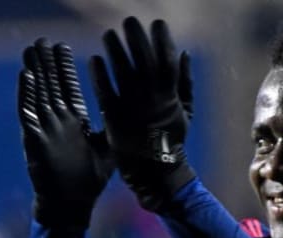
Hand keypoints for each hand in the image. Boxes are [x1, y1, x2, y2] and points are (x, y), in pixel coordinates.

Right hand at [18, 38, 113, 228]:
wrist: (73, 205)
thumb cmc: (91, 181)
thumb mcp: (108, 149)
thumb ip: (113, 128)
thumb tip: (132, 112)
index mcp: (75, 123)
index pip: (68, 89)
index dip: (65, 69)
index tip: (63, 47)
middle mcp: (58, 123)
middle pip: (51, 86)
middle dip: (48, 63)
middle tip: (43, 40)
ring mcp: (44, 130)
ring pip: (38, 94)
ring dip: (35, 71)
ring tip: (31, 49)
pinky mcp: (34, 139)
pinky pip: (28, 113)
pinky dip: (26, 94)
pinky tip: (26, 75)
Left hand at [88, 17, 194, 211]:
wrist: (155, 172)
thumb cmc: (171, 140)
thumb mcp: (187, 111)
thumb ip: (186, 82)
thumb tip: (185, 53)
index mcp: (170, 94)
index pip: (167, 59)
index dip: (162, 39)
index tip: (157, 22)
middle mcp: (152, 98)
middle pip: (143, 59)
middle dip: (137, 38)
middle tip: (129, 21)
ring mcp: (133, 107)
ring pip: (123, 72)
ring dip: (116, 50)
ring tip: (109, 35)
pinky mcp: (115, 117)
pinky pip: (105, 91)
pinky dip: (101, 75)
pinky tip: (96, 60)